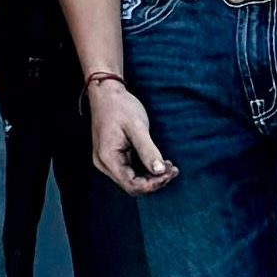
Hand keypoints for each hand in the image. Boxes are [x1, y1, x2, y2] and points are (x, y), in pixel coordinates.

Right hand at [86, 74, 175, 192]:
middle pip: (132, 185)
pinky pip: (129, 171)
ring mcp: (106, 161)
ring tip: (168, 165)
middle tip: (173, 169)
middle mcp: (104, 163)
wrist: (105, 92)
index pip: (132, 184)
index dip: (154, 183)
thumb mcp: (137, 127)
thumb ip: (148, 151)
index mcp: (108, 158)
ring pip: (131, 180)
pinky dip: (144, 169)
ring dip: (151, 176)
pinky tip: (157, 162)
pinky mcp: (112, 156)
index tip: (171, 172)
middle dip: (155, 181)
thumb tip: (160, 171)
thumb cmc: (120, 106)